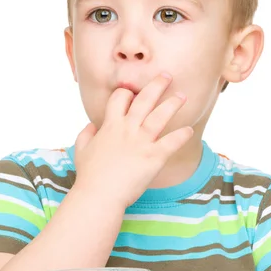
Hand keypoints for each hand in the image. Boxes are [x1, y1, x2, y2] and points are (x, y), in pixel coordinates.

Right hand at [73, 73, 193, 207]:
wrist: (99, 195)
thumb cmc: (89, 175)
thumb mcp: (81, 149)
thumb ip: (86, 133)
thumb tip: (92, 125)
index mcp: (110, 125)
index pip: (120, 98)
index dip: (127, 93)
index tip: (133, 93)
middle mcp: (127, 129)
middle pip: (144, 99)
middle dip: (157, 85)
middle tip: (166, 76)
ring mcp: (141, 142)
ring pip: (161, 115)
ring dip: (173, 103)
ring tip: (182, 96)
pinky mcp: (154, 157)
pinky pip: (172, 142)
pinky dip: (182, 135)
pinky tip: (189, 130)